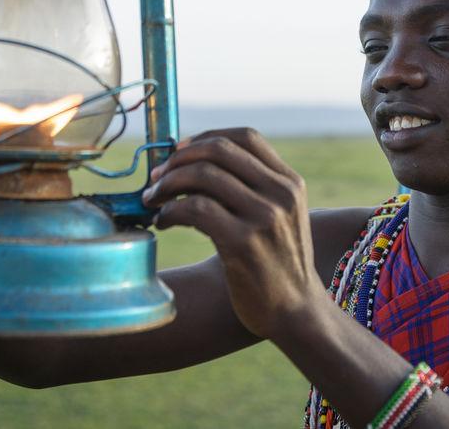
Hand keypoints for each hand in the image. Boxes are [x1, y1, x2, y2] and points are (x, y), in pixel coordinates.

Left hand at [141, 128, 326, 339]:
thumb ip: (254, 189)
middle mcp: (280, 194)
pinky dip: (170, 211)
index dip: (206, 137)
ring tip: (153, 200)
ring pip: (203, 176)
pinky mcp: (244, 243)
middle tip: (156, 176)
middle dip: (179, 159)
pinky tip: (163, 222)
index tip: (179, 150)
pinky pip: (195, 209)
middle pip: (219, 151)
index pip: (246, 137)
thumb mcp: (281, 217)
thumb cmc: (277, 264)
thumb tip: (193, 163)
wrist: (295, 311)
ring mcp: (264, 218)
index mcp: (290, 183)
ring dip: (167, 184)